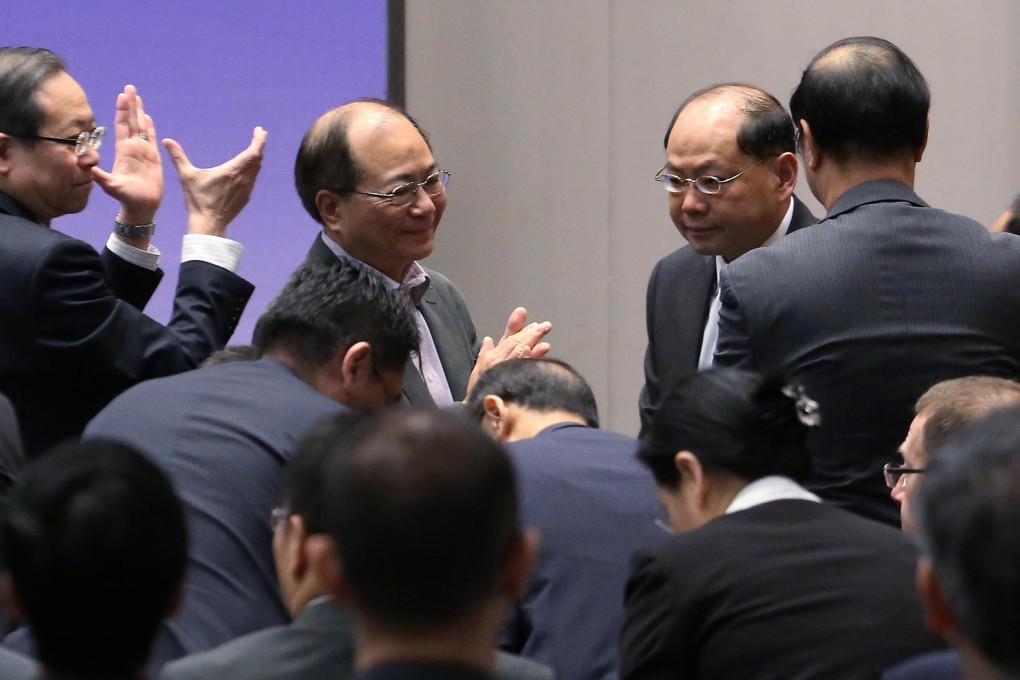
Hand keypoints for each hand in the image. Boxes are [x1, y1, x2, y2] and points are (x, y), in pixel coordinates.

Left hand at [92, 84, 162, 224]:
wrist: (140, 206)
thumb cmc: (125, 197)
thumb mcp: (111, 186)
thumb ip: (102, 177)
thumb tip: (90, 168)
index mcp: (123, 151)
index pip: (122, 126)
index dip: (122, 111)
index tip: (121, 96)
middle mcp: (132, 148)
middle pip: (130, 121)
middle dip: (130, 104)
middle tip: (130, 87)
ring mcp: (142, 151)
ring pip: (140, 126)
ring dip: (139, 111)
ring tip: (137, 96)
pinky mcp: (153, 158)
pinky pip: (150, 138)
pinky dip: (149, 127)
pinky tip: (147, 117)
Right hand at [163, 126, 267, 236]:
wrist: (209, 223)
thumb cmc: (198, 200)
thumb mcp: (186, 176)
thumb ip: (178, 157)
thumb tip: (167, 141)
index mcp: (232, 171)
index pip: (253, 152)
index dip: (259, 140)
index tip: (261, 131)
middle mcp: (243, 179)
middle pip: (257, 159)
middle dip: (260, 145)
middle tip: (261, 135)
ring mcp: (246, 189)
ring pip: (256, 169)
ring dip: (257, 157)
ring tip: (256, 148)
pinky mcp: (245, 197)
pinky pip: (253, 179)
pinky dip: (254, 169)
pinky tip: (250, 168)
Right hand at [465, 307, 551, 396]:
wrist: (473, 408)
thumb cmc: (478, 389)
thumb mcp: (480, 368)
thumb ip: (486, 351)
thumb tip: (488, 339)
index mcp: (493, 356)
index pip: (508, 338)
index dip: (518, 326)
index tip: (529, 318)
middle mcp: (497, 360)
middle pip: (516, 342)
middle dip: (531, 332)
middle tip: (545, 325)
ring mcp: (503, 369)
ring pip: (519, 351)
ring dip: (530, 341)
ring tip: (542, 333)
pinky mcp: (507, 380)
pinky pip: (518, 367)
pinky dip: (525, 357)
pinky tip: (531, 350)